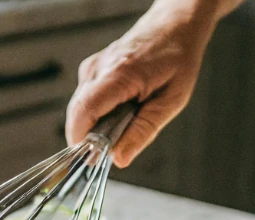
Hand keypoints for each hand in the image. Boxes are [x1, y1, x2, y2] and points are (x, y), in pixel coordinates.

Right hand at [66, 0, 222, 167]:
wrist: (175, 24)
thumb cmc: (178, 58)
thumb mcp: (171, 101)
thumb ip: (144, 131)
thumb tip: (119, 159)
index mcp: (119, 75)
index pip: (83, 113)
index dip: (82, 141)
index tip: (94, 158)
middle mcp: (99, 69)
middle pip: (76, 115)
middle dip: (90, 137)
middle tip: (116, 144)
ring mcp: (92, 68)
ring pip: (79, 110)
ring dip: (96, 125)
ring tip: (125, 119)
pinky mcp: (91, 70)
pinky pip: (85, 101)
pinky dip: (99, 113)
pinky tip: (120, 109)